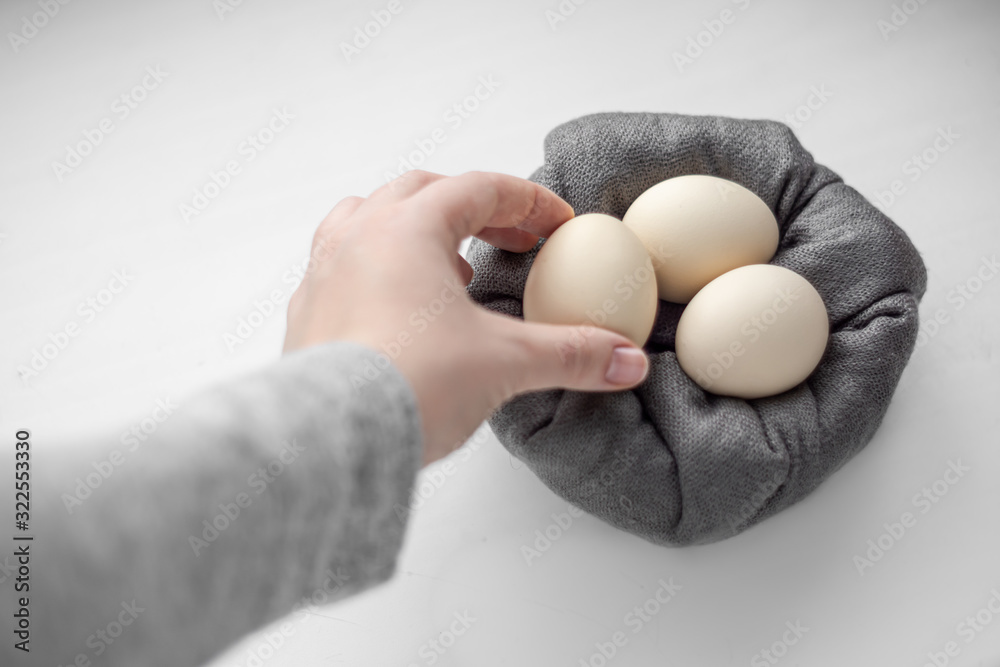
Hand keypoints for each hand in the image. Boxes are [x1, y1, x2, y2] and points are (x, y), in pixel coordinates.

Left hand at [284, 170, 648, 464]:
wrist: (331, 440)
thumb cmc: (407, 384)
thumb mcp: (506, 364)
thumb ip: (571, 355)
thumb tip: (623, 359)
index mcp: (408, 228)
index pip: (479, 189)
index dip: (528, 203)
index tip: (556, 224)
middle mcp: (359, 237)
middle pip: (423, 192)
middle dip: (475, 208)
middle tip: (512, 238)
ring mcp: (324, 272)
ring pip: (369, 218)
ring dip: (415, 228)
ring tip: (450, 265)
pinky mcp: (307, 313)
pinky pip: (341, 265)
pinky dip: (377, 267)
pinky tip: (399, 306)